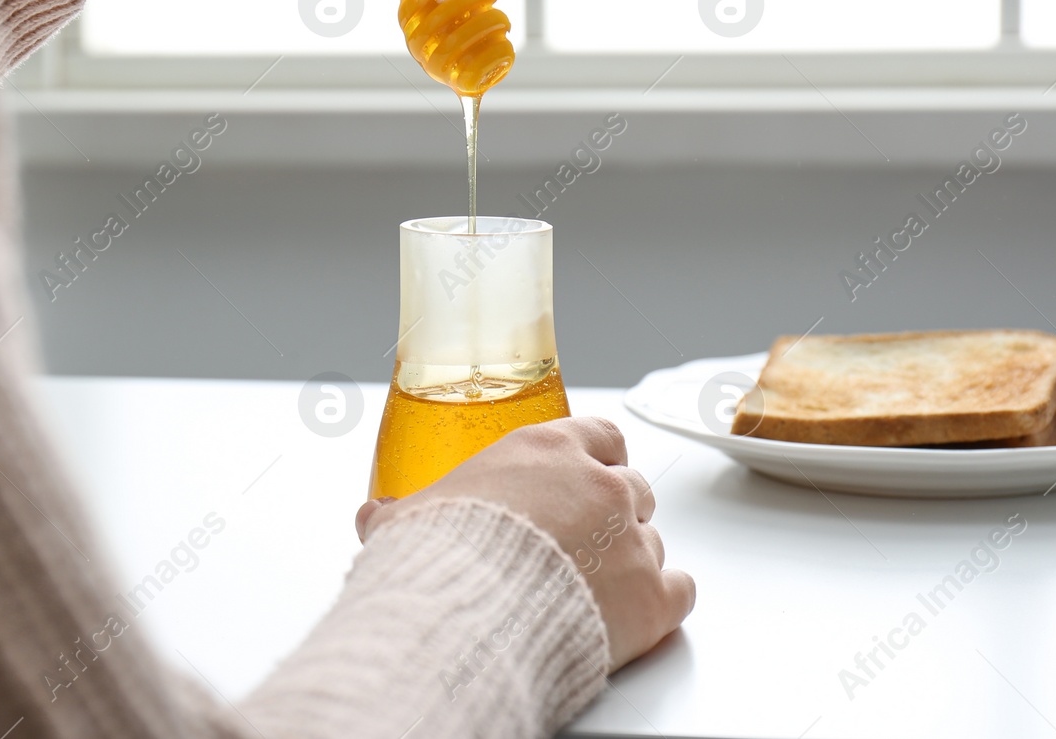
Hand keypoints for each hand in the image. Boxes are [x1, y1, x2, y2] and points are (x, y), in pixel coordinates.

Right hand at [356, 418, 694, 670]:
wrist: (465, 619)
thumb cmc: (439, 560)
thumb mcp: (407, 521)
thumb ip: (401, 513)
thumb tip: (375, 518)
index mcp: (549, 451)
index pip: (601, 436)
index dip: (596, 459)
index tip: (585, 476)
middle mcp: (600, 486)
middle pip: (633, 488)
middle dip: (614, 513)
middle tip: (583, 542)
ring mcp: (631, 540)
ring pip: (654, 540)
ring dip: (630, 561)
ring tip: (593, 590)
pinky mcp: (653, 597)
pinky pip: (680, 589)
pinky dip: (663, 602)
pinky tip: (638, 613)